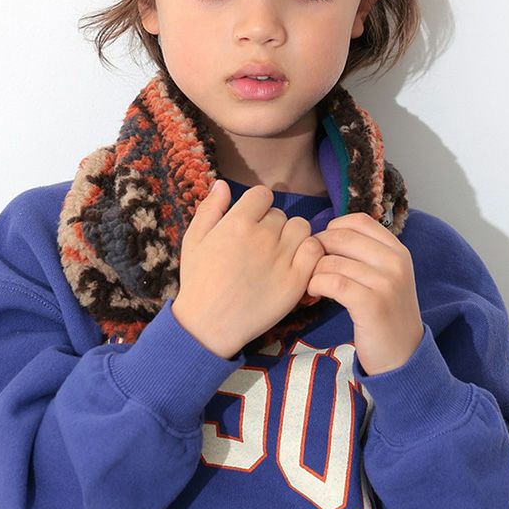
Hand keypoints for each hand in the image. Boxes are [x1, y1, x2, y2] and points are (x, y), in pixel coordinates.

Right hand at [172, 181, 323, 358]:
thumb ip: (210, 209)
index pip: (262, 194)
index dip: (257, 207)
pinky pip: (315, 250)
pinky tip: (294, 264)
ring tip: (278, 254)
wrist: (209, 325)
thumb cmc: (199, 282)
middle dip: (272, 225)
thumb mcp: (193, 240)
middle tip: (259, 247)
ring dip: (292, 237)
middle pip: (281, 214)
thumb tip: (222, 183)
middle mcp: (262, 236)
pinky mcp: (297, 280)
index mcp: (237, 222)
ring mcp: (282, 258)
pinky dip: (309, 253)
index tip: (251, 223)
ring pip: (301, 228)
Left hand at [309, 213, 423, 374]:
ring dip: (313, 272)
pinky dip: (315, 286)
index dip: (333, 229)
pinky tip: (314, 294)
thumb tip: (325, 234)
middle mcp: (395, 261)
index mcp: (398, 250)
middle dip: (317, 250)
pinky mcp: (372, 303)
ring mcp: (386, 282)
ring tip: (312, 284)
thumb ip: (364, 253)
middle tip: (310, 268)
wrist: (403, 356)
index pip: (358, 221)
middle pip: (340, 237)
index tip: (324, 249)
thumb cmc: (385, 314)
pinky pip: (332, 282)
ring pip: (332, 261)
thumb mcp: (385, 276)